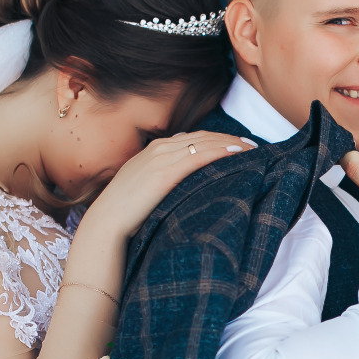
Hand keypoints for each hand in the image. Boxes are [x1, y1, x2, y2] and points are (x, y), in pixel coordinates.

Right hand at [79, 131, 253, 242]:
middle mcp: (159, 148)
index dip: (216, 139)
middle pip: (202, 136)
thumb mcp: (144, 187)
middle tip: (251, 144)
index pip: (192, 137)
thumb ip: (161, 178)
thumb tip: (183, 181)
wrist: (107, 221)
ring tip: (251, 147)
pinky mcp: (165, 172)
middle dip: (228, 138)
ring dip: (230, 142)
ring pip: (204, 142)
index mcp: (153, 150)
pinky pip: (199, 156)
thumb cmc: (126, 212)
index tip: (235, 143)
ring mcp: (161, 158)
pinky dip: (220, 151)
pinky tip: (237, 152)